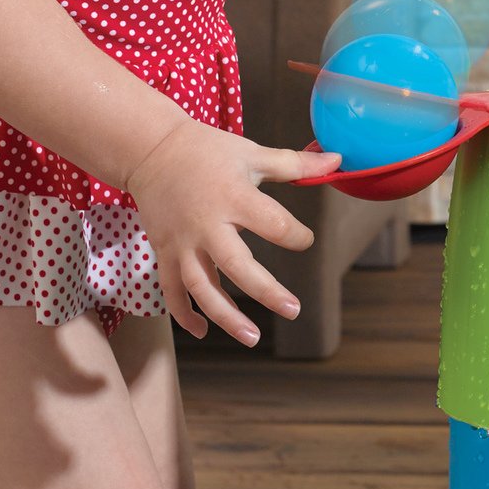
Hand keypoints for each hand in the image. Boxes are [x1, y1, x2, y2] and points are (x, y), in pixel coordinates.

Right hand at [124, 118, 341, 344]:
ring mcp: (182, 244)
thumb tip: (337, 161)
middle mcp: (206, 226)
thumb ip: (295, 164)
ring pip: (202, 288)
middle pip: (237, 267)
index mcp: (234, 198)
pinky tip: (204, 331)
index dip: (296, 236)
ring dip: (226, 317)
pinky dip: (185, 314)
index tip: (305, 240)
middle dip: (266, 292)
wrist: (152, 151)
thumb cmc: (209, 151)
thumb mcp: (253, 154)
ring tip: (252, 338)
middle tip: (294, 309)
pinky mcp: (164, 253)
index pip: (273, 225)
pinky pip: (172, 291)